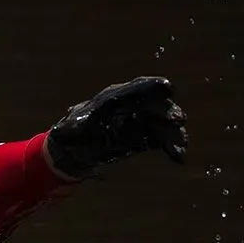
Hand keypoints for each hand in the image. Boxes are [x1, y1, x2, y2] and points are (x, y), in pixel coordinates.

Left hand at [44, 75, 187, 177]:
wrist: (75, 151)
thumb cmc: (71, 133)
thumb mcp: (70, 129)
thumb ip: (72, 127)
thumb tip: (62, 129)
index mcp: (114, 98)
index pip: (136, 89)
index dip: (152, 87)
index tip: (167, 88)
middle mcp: (131, 107)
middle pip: (154, 105)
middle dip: (167, 111)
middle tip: (177, 120)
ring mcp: (140, 122)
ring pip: (161, 124)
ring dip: (174, 134)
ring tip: (181, 147)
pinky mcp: (144, 137)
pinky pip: (161, 139)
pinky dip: (170, 146)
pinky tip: (179, 156)